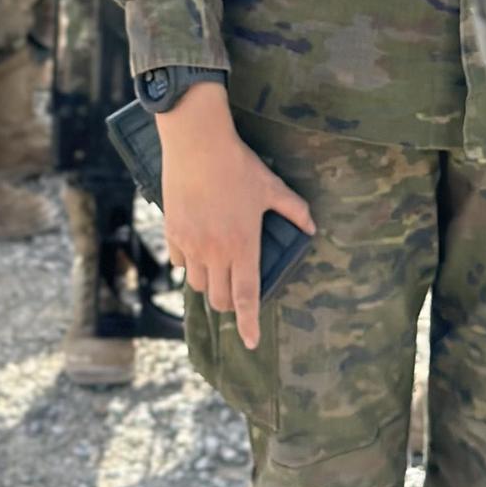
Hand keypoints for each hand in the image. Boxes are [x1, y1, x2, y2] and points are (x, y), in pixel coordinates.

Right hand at [156, 82, 315, 350]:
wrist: (197, 143)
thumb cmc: (237, 165)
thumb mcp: (271, 186)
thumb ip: (293, 209)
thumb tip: (311, 227)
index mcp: (243, 245)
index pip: (247, 297)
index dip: (250, 324)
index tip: (251, 343)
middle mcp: (216, 252)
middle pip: (220, 299)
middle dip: (230, 304)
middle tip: (237, 292)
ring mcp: (192, 244)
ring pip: (198, 285)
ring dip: (209, 284)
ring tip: (217, 270)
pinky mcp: (173, 232)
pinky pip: (179, 262)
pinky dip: (188, 263)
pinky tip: (197, 250)